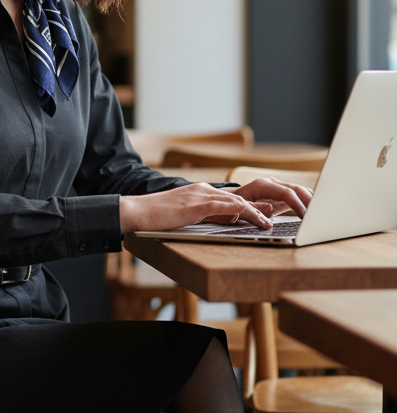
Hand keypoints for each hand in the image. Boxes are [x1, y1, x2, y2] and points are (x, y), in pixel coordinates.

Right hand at [119, 181, 278, 234]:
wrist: (137, 211)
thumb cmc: (155, 216)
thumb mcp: (181, 214)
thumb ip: (197, 215)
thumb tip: (212, 222)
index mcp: (199, 191)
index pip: (230, 197)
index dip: (249, 206)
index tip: (264, 213)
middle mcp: (203, 190)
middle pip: (238, 197)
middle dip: (258, 207)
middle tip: (275, 215)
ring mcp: (200, 196)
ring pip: (236, 202)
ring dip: (256, 213)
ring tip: (269, 223)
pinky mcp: (196, 205)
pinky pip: (226, 207)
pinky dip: (244, 213)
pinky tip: (255, 220)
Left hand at [222, 177, 311, 218]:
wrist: (231, 200)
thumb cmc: (235, 205)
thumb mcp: (241, 207)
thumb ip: (255, 208)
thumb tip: (270, 209)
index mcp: (263, 185)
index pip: (285, 192)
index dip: (297, 204)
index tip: (305, 216)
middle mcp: (273, 184)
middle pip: (296, 189)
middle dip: (310, 201)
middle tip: (320, 215)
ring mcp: (279, 187)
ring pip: (300, 191)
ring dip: (312, 200)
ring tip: (323, 212)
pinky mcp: (283, 194)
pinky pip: (299, 195)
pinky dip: (309, 201)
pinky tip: (319, 208)